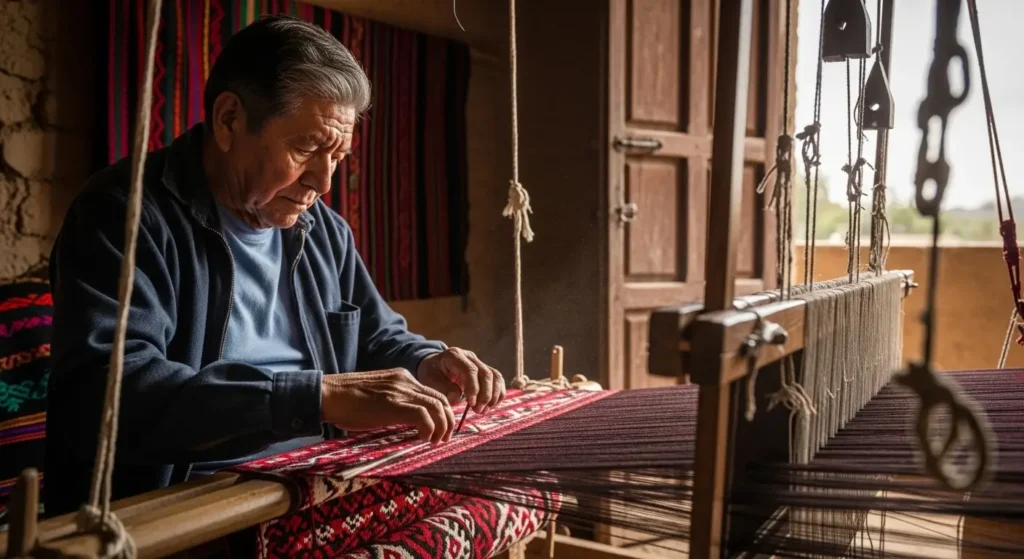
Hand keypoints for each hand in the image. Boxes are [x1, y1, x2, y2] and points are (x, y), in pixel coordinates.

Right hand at [320, 369, 454, 443]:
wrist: (328, 394)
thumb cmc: (346, 401)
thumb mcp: (377, 397)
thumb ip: (394, 404)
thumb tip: (407, 424)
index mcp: (402, 377)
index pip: (433, 393)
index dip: (441, 413)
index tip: (439, 429)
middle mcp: (405, 381)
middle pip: (441, 399)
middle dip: (447, 420)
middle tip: (443, 438)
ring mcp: (400, 391)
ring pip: (437, 406)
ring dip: (441, 427)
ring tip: (436, 441)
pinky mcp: (394, 404)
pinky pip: (423, 415)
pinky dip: (429, 428)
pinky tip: (423, 438)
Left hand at [417, 347, 504, 412]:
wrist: (434, 366)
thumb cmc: (430, 373)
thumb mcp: (429, 380)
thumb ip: (442, 389)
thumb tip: (458, 399)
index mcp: (454, 356)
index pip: (470, 370)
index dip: (474, 388)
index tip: (471, 404)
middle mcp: (469, 356)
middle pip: (486, 373)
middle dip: (485, 395)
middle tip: (478, 411)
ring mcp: (479, 362)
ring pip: (495, 376)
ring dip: (493, 396)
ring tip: (484, 410)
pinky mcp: (484, 370)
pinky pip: (498, 380)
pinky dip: (498, 394)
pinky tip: (490, 405)